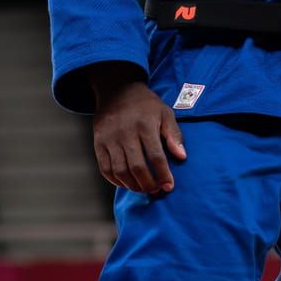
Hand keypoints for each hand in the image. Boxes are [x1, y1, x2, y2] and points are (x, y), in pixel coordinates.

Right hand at [89, 63, 186, 194]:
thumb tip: (182, 157)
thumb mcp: (165, 113)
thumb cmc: (146, 105)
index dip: (163, 174)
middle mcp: (126, 133)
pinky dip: (115, 181)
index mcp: (145, 125)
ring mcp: (110, 139)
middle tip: (156, 190)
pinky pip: (105, 168)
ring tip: (143, 189)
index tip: (169, 186)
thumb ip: (174, 135)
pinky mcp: (98, 143)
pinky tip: (126, 184)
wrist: (116, 90)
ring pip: (120, 171)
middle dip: (148, 184)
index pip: (156, 156)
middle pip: (137, 167)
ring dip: (132, 185)